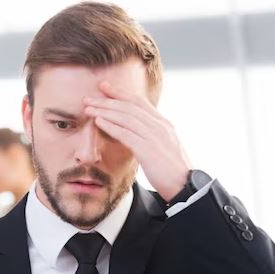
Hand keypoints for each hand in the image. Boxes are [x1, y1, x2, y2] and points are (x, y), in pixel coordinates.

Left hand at [84, 81, 191, 200]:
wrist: (186, 187)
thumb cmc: (172, 171)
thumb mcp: (163, 147)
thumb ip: (151, 137)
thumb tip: (136, 133)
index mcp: (163, 124)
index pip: (139, 102)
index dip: (120, 93)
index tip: (104, 87)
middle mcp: (160, 126)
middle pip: (129, 106)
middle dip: (107, 100)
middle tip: (88, 97)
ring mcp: (155, 137)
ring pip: (126, 117)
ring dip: (104, 111)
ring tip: (88, 108)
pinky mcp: (149, 150)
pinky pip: (127, 134)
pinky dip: (111, 126)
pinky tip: (98, 122)